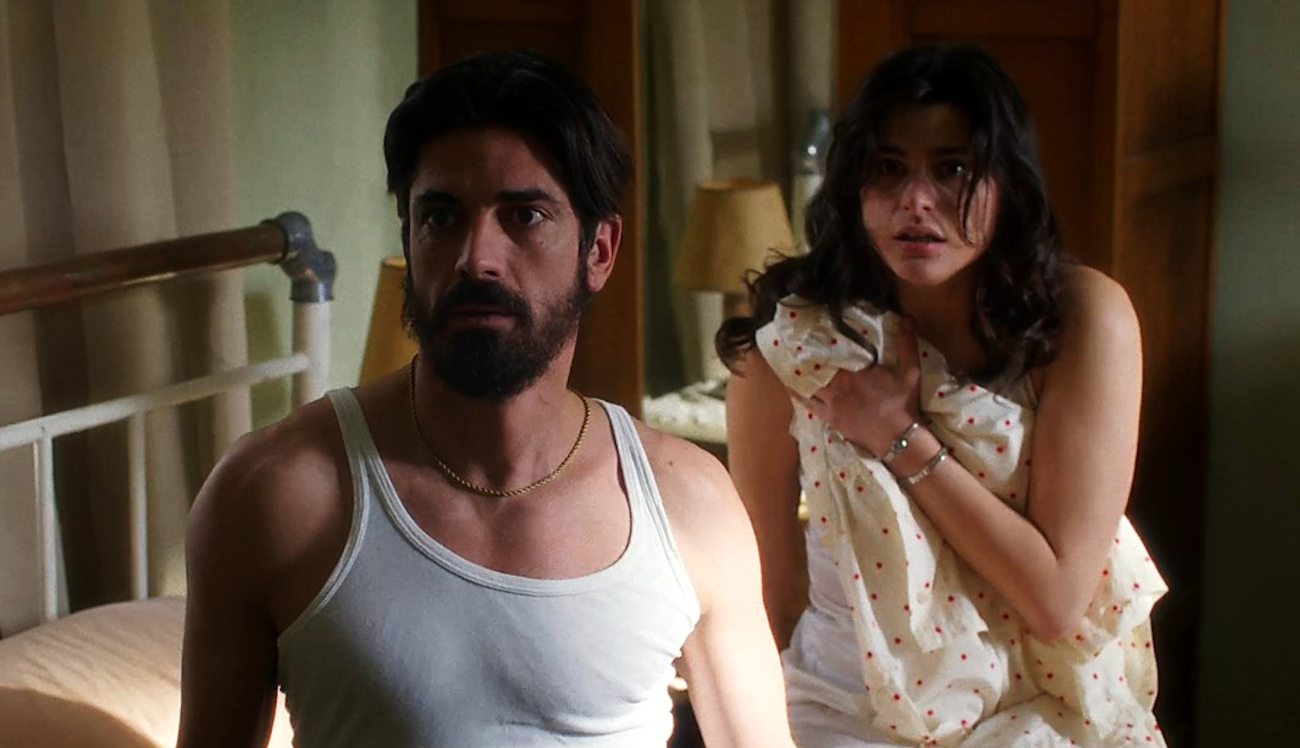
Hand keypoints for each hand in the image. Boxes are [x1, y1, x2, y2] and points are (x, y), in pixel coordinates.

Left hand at [801, 318, 922, 456]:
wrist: (898, 438)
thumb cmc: (903, 403)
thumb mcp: (910, 371)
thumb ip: (906, 344)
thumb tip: (908, 318)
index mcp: (853, 374)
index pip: (830, 355)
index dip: (818, 345)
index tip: (808, 334)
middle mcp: (838, 387)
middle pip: (816, 369)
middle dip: (806, 358)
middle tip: (794, 346)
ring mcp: (831, 404)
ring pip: (810, 385)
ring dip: (801, 374)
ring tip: (789, 363)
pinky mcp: (830, 419)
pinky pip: (809, 405)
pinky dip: (798, 395)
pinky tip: (791, 387)